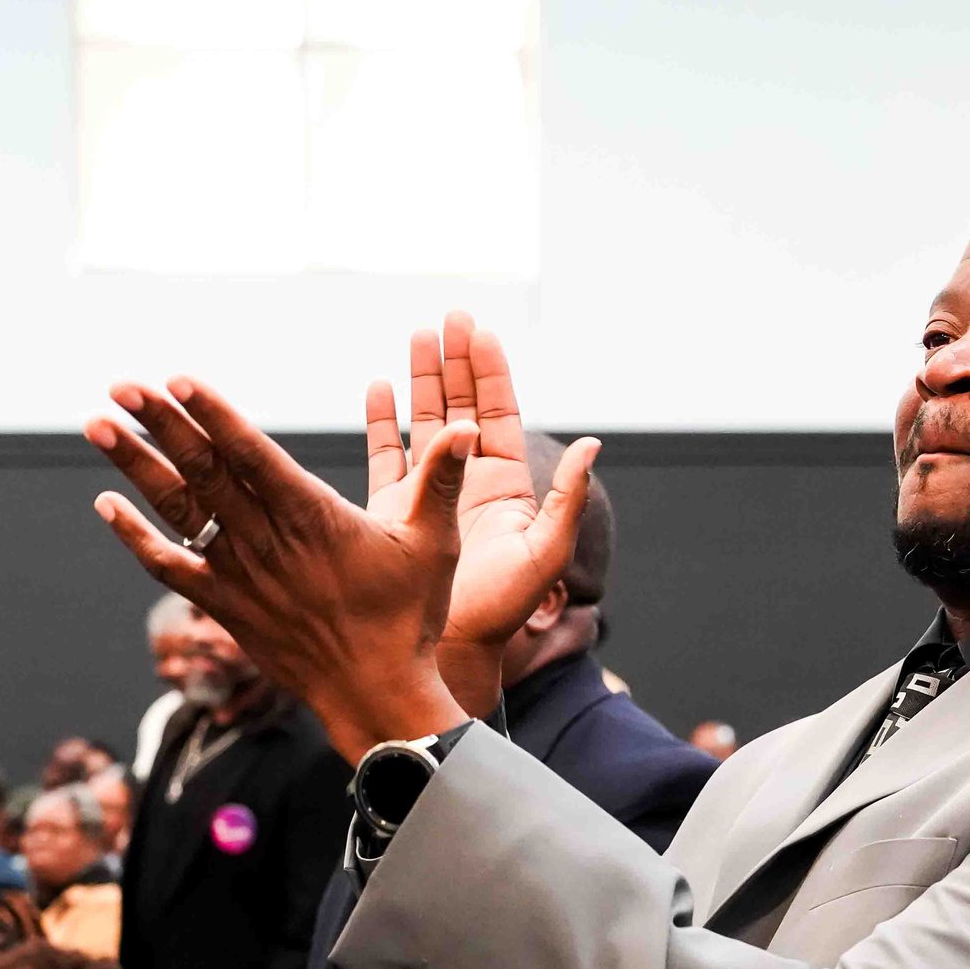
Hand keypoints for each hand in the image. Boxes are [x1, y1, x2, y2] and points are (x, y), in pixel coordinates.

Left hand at [85, 324, 596, 758]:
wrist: (375, 695)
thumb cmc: (407, 619)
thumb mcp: (432, 543)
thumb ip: (441, 480)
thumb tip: (467, 428)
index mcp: (313, 517)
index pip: (253, 455)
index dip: (214, 416)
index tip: (178, 380)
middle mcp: (267, 541)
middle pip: (204, 471)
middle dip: (160, 423)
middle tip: (121, 384)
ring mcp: (240, 574)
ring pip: (179, 510)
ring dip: (136, 465)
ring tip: (98, 423)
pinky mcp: (226, 607)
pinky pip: (171, 568)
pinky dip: (135, 538)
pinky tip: (106, 505)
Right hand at [362, 315, 599, 715]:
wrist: (452, 650)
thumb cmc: (502, 611)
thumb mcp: (545, 552)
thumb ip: (565, 498)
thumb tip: (592, 444)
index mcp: (504, 487)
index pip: (497, 414)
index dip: (489, 372)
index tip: (478, 331)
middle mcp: (466, 484)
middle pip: (461, 407)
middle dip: (454, 362)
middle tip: (446, 318)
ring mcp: (428, 495)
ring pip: (425, 423)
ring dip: (420, 381)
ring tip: (414, 337)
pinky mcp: (393, 512)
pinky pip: (386, 457)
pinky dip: (383, 422)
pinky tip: (378, 388)